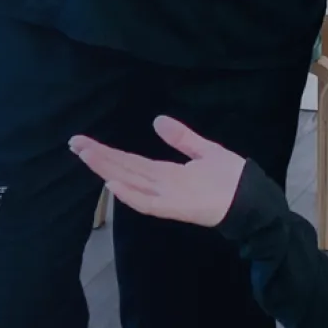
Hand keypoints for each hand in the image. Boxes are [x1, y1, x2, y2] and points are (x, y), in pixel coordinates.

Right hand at [68, 116, 247, 227]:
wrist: (254, 201)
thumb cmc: (233, 180)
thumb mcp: (205, 150)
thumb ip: (181, 137)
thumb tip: (156, 120)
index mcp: (166, 174)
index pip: (129, 161)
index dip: (106, 151)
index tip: (83, 140)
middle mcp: (161, 185)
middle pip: (124, 169)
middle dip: (98, 157)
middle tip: (73, 143)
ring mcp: (168, 197)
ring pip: (130, 183)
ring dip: (108, 170)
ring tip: (86, 155)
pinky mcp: (178, 208)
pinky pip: (150, 203)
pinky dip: (131, 195)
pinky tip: (113, 183)